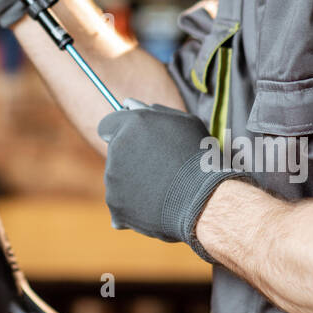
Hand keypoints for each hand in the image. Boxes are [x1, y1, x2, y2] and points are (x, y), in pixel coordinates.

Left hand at [97, 98, 250, 261]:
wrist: (204, 200)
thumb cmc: (199, 159)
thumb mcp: (185, 123)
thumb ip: (155, 113)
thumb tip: (131, 106)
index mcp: (132, 123)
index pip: (108, 125)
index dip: (120, 133)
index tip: (132, 142)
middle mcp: (117, 147)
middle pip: (114, 152)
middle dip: (130, 158)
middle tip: (158, 169)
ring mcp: (113, 177)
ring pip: (117, 178)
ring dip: (133, 182)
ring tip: (162, 188)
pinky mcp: (114, 203)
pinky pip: (120, 202)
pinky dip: (133, 206)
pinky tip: (155, 206)